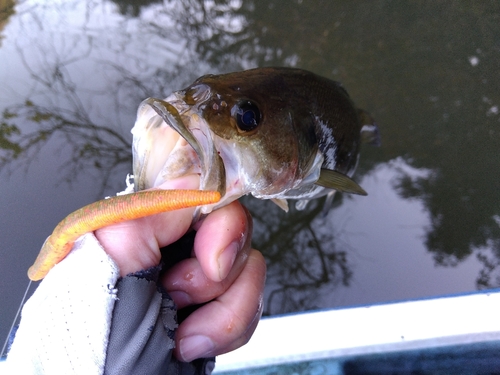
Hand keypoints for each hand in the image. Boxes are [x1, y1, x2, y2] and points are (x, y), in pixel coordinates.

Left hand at [94, 175, 265, 361]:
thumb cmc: (94, 330)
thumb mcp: (112, 253)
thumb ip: (150, 207)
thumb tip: (193, 184)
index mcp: (150, 224)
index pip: (210, 195)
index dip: (223, 225)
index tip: (211, 259)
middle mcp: (179, 247)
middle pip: (238, 233)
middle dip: (215, 276)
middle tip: (176, 296)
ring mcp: (200, 280)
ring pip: (252, 270)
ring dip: (224, 310)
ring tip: (181, 331)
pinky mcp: (217, 309)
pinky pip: (252, 305)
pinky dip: (228, 330)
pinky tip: (190, 343)